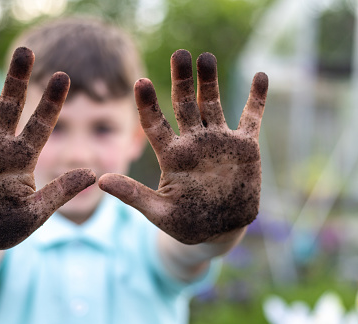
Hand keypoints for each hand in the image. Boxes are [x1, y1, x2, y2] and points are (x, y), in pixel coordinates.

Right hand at [0, 45, 95, 249]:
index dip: (51, 101)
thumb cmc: (4, 228)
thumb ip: (59, 192)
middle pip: (9, 105)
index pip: (41, 124)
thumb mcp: (34, 213)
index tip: (63, 76)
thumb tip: (93, 173)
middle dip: (17, 79)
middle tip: (26, 51)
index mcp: (22, 157)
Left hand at [99, 50, 267, 244]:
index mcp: (171, 155)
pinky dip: (257, 99)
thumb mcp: (158, 211)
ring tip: (205, 58)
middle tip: (179, 54)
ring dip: (210, 81)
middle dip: (182, 80)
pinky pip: (252, 118)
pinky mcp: (244, 148)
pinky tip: (261, 76)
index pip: (155, 124)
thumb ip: (133, 195)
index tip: (141, 82)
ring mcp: (218, 142)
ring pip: (212, 105)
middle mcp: (193, 142)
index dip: (148, 104)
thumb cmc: (185, 223)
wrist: (218, 231)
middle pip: (184, 104)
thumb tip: (101, 181)